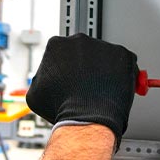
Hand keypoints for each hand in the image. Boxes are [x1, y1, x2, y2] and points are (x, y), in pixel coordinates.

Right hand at [26, 33, 137, 148]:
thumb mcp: (36, 93)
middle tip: (88, 85)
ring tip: (101, 91)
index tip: (72, 78)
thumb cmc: (62, 108)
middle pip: (85, 51)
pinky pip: (124, 62)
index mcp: (57, 44)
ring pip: (105, 56)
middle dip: (87, 66)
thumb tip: (46, 77)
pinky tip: (115, 89)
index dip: (68, 68)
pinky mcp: (123, 54)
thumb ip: (41, 78)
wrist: (87, 119)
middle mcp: (80, 40)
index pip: (63, 52)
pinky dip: (122, 74)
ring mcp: (103, 45)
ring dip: (104, 70)